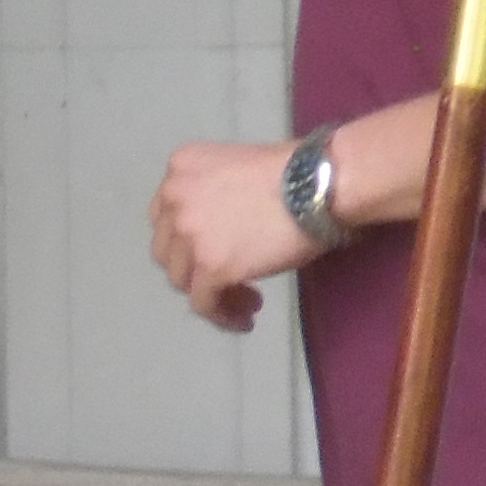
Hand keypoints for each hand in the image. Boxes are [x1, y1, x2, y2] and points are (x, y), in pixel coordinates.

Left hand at [148, 139, 311, 332]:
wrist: (320, 184)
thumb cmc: (296, 172)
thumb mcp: (238, 166)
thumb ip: (215, 194)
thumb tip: (222, 229)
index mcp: (181, 168)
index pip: (165, 216)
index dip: (186, 240)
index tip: (211, 251)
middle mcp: (174, 199)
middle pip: (168, 250)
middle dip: (193, 268)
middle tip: (227, 278)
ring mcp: (189, 234)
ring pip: (182, 280)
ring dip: (211, 293)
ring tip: (246, 299)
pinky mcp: (211, 266)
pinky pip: (204, 304)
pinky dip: (222, 316)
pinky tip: (244, 319)